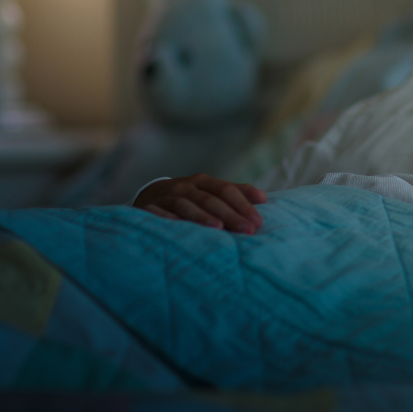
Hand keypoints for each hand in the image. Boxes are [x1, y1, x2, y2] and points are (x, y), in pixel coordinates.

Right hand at [135, 173, 267, 233]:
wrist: (149, 196)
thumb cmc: (189, 197)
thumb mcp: (210, 191)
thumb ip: (235, 194)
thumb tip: (264, 198)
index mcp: (203, 181)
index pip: (226, 190)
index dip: (243, 204)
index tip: (258, 220)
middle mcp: (185, 186)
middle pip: (210, 199)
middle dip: (230, 214)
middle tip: (247, 230)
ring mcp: (166, 196)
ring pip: (185, 204)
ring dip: (201, 215)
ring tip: (218, 228)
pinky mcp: (148, 207)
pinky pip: (157, 212)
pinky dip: (167, 218)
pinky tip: (178, 226)